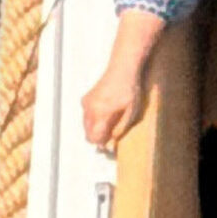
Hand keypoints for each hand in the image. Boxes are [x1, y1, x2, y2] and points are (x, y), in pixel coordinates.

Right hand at [80, 12, 163, 153]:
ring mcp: (86, 103)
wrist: (122, 69)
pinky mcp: (86, 99)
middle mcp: (89, 109)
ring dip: (95, 130)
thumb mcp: (131, 112)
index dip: (101, 145)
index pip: (94, 137)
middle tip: (110, 140)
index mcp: (101, 113)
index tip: (109, 148)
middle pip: (88, 134)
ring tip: (110, 126)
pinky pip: (86, 117)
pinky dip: (93, 121)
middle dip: (98, 139)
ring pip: (86, 126)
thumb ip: (120, 128)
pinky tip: (106, 116)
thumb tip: (112, 141)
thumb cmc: (129, 89)